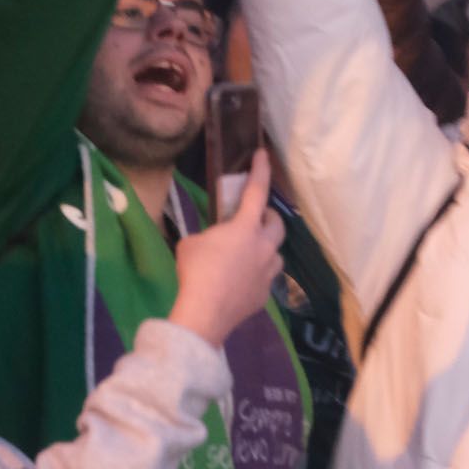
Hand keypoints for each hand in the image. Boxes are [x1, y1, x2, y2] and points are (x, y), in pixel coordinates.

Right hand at [168, 150, 285, 346]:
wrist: (204, 313)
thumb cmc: (196, 271)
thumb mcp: (191, 244)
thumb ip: (206, 236)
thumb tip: (209, 243)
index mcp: (245, 228)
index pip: (256, 191)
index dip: (260, 170)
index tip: (262, 154)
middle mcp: (264, 246)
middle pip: (277, 223)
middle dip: (268, 217)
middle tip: (254, 218)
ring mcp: (268, 271)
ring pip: (276, 253)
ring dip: (265, 247)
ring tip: (248, 253)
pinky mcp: (265, 294)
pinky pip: (266, 277)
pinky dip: (257, 273)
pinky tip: (240, 281)